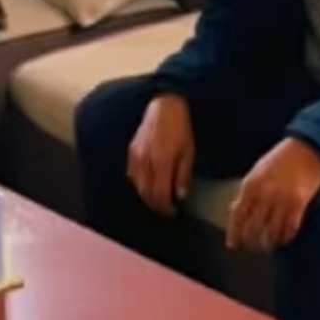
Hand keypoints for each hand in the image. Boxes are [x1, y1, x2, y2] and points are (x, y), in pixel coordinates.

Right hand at [128, 94, 195, 217]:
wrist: (164, 107)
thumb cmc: (180, 129)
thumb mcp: (188, 152)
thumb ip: (183, 175)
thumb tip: (181, 196)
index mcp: (162, 163)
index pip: (160, 194)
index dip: (166, 207)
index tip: (173, 212)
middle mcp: (146, 162)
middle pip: (147, 194)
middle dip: (157, 206)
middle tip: (166, 210)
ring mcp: (136, 157)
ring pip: (138, 186)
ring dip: (148, 198)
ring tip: (158, 202)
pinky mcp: (131, 152)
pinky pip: (132, 175)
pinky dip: (140, 185)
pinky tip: (148, 187)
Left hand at [226, 137, 319, 252]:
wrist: (308, 147)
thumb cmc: (281, 159)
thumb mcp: (257, 172)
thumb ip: (247, 192)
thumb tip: (235, 209)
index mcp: (251, 185)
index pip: (238, 215)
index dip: (234, 233)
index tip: (233, 244)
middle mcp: (265, 194)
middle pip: (254, 227)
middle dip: (252, 241)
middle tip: (253, 247)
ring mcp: (282, 199)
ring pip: (272, 231)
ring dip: (269, 242)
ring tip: (268, 246)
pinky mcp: (299, 203)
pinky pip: (290, 228)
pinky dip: (285, 237)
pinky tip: (284, 239)